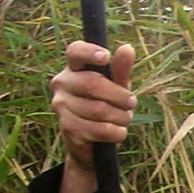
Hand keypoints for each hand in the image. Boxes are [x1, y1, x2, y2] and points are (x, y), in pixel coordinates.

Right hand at [49, 41, 135, 192]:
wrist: (94, 143)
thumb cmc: (107, 105)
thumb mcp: (117, 86)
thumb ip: (121, 70)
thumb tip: (128, 48)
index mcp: (74, 67)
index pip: (75, 52)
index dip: (89, 52)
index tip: (106, 57)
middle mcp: (62, 83)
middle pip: (92, 83)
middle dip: (119, 96)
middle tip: (132, 103)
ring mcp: (61, 106)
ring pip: (99, 109)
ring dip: (121, 117)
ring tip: (124, 119)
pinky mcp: (68, 128)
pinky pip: (100, 129)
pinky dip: (117, 132)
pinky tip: (118, 132)